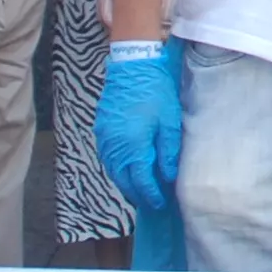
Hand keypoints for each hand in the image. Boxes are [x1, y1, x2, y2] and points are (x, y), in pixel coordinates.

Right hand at [95, 42, 184, 211]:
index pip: (141, 182)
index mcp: (134, 146)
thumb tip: (169, 177)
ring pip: (114, 172)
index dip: (151, 196)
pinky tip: (128, 171)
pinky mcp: (102, 131)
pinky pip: (108, 159)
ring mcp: (105, 140)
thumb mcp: (169, 122)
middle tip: (151, 203)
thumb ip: (168, 152)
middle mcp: (115, 147)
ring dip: (126, 184)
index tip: (160, 204)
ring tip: (141, 191)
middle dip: (138, 195)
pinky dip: (118, 170)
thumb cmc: (156, 92)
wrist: (132, 67)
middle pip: (124, 181)